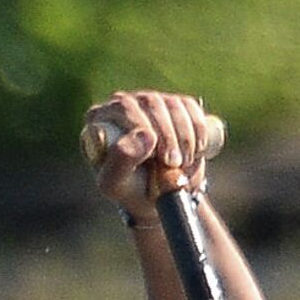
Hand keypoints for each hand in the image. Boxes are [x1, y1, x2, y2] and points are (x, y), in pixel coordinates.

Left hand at [84, 89, 218, 219]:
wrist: (161, 198)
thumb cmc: (133, 191)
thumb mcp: (116, 185)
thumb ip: (120, 161)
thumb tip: (146, 135)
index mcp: (101, 118)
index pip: (124, 107)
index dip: (145, 128)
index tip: (161, 158)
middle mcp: (124, 104)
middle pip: (151, 102)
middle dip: (169, 136)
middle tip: (175, 164)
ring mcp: (151, 104)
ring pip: (173, 104)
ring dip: (185, 137)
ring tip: (185, 163)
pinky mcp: (176, 107)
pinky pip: (191, 107)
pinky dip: (199, 131)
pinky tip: (196, 150)